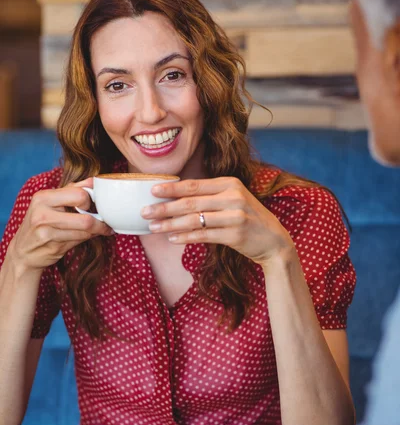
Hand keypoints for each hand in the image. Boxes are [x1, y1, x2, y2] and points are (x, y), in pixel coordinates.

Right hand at [10, 178, 112, 271]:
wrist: (23, 251)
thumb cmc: (40, 224)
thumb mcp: (50, 203)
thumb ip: (72, 190)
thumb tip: (93, 181)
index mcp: (43, 197)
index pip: (79, 194)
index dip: (91, 200)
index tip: (95, 204)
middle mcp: (43, 214)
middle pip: (85, 217)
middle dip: (99, 220)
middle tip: (103, 220)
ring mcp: (47, 232)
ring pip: (85, 230)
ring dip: (98, 230)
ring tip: (101, 229)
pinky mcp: (54, 247)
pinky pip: (80, 240)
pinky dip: (89, 237)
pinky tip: (90, 236)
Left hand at [141, 177, 293, 265]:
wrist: (274, 240)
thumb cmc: (248, 218)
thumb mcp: (233, 199)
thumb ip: (210, 196)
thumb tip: (175, 198)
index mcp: (230, 184)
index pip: (194, 185)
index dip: (172, 188)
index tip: (152, 190)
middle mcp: (233, 197)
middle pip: (191, 203)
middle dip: (165, 208)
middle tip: (145, 212)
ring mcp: (235, 217)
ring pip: (194, 220)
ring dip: (170, 224)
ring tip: (153, 228)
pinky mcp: (235, 235)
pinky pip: (203, 236)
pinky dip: (186, 237)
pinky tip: (172, 238)